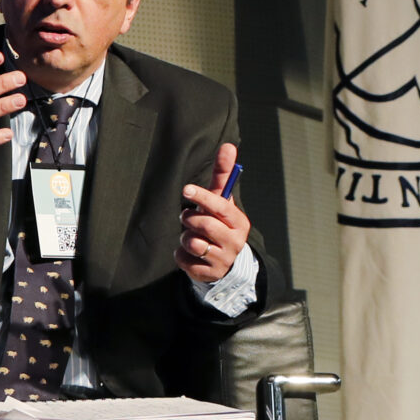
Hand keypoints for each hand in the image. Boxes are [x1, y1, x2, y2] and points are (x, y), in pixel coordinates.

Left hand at [177, 143, 250, 283]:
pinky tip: (190, 254)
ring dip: (185, 238)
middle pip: (203, 224)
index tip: (186, 189)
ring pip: (192, 242)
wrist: (226, 262)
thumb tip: (228, 145)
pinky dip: (181, 255)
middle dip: (190, 219)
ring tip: (192, 237)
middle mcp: (234, 241)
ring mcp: (223, 259)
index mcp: (238, 221)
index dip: (202, 197)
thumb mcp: (221, 203)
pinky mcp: (208, 273)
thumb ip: (223, 176)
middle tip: (189, 219)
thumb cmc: (220, 224)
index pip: (220, 207)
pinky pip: (183, 259)